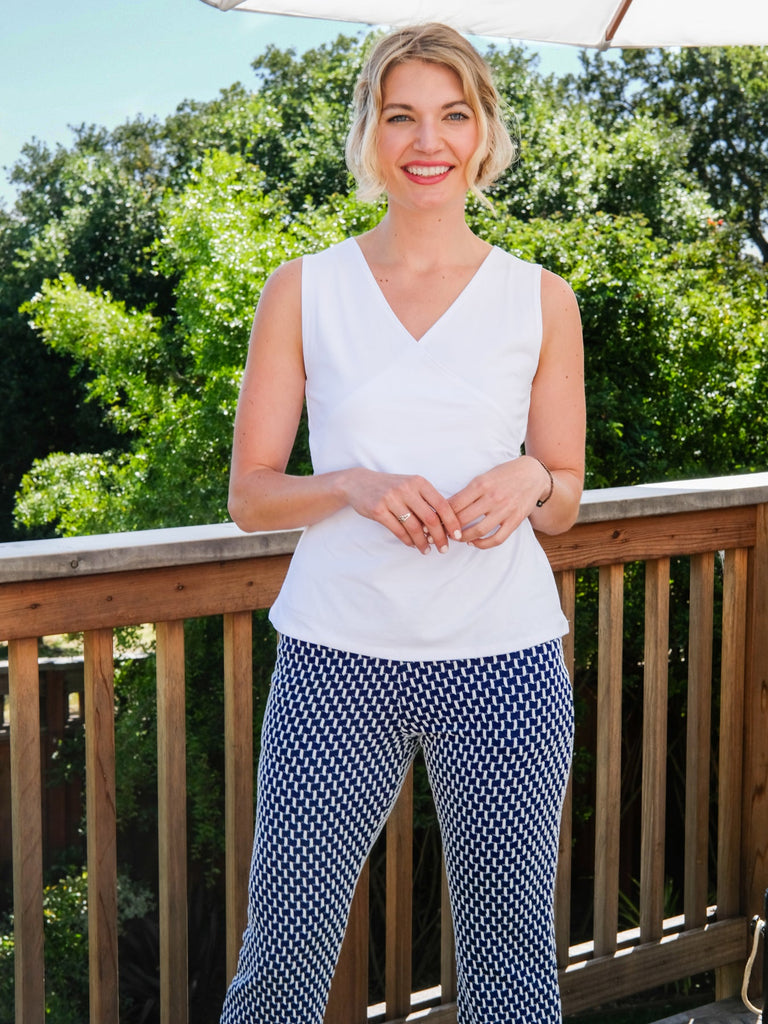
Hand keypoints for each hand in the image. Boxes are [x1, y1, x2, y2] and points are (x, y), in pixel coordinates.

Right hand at [341, 468, 462, 553]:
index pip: (442, 504)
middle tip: (444, 549)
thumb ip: (426, 501)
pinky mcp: (378, 510)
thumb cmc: (390, 487)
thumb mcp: (410, 486)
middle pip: (430, 518)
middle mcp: (406, 489)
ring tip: (426, 550)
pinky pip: (398, 531)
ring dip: (423, 543)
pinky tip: (412, 545)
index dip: (452, 522)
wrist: (359, 483)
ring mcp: (391, 499)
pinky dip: (408, 541)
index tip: (457, 536)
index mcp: (419, 482)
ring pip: (414, 527)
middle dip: (440, 537)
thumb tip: (445, 525)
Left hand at [447, 457, 549, 548]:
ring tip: (457, 538)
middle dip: (448, 529)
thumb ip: (468, 491)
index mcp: (480, 484)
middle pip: (463, 519)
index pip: (454, 504)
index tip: (435, 521)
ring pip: (477, 531)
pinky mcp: (515, 520)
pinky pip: (497, 538)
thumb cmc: (504, 475)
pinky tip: (474, 542)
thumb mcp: (483, 477)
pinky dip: (483, 544)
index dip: (441, 515)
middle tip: (442, 533)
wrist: (532, 474)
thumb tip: (448, 508)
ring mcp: (504, 510)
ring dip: (463, 538)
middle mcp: (492, 497)